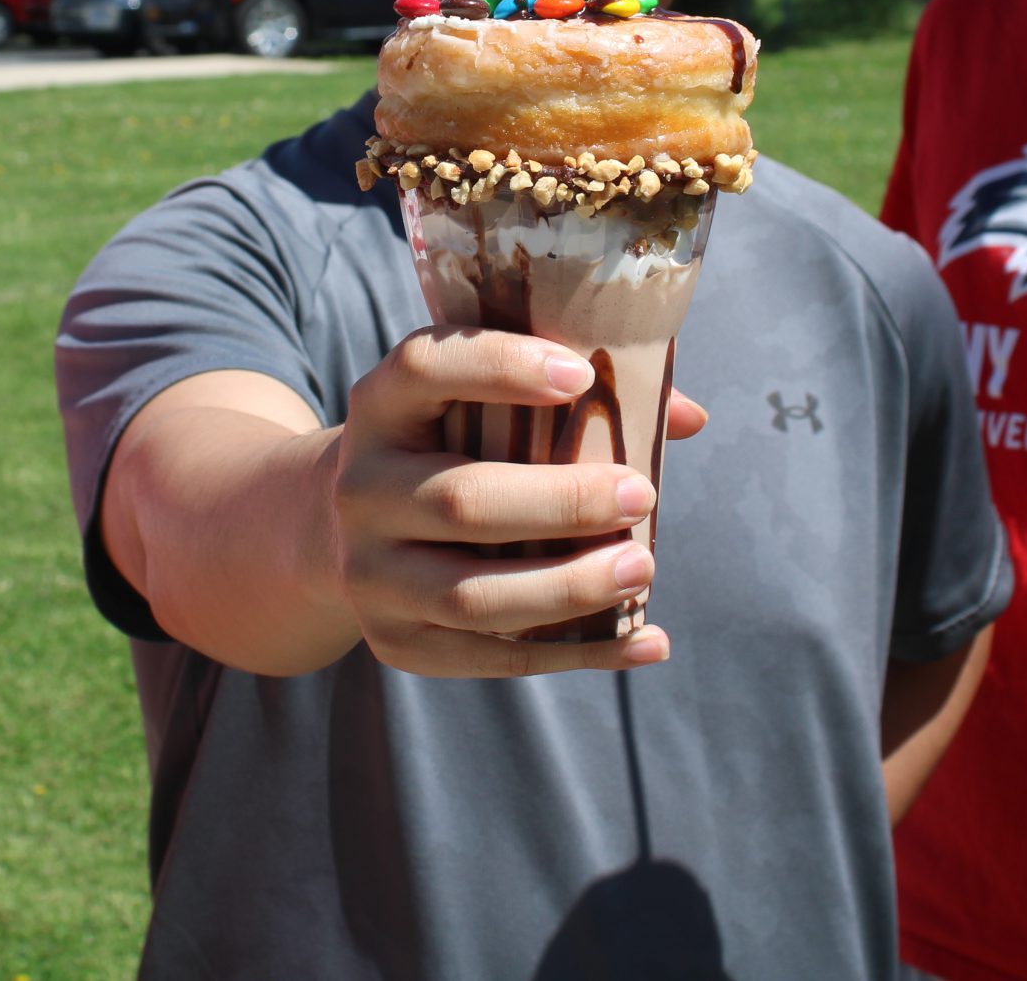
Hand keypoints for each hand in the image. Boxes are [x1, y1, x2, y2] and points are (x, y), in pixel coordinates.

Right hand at [327, 326, 697, 677]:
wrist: (339, 531)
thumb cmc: (446, 449)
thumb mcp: (473, 406)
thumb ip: (572, 396)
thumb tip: (687, 416)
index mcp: (380, 407)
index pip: (426, 368)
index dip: (501, 367)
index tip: (582, 376)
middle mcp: (360, 488)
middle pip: (463, 500)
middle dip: (564, 502)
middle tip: (643, 495)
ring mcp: (369, 574)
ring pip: (473, 595)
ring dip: (571, 587)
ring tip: (643, 568)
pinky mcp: (396, 643)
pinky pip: (493, 659)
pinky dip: (580, 655)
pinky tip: (648, 639)